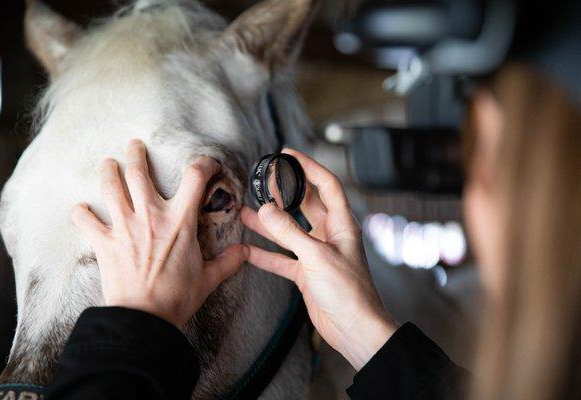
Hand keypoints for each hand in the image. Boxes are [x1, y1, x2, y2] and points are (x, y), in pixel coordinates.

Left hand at [71, 139, 247, 329]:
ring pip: (111, 187)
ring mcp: (124, 227)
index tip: (206, 163)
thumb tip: (244, 252)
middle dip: (136, 154)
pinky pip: (86, 221)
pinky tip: (80, 209)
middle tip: (134, 145)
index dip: (203, 163)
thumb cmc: (177, 298)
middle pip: (139, 172)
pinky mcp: (104, 243)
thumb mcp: (209, 279)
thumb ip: (228, 262)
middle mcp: (150, 216)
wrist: (144, 319)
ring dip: (108, 171)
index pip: (195, 177)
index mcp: (180, 221)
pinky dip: (81, 213)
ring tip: (107, 163)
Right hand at [241, 149, 396, 370]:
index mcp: (341, 224)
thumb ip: (288, 232)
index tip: (288, 154)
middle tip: (261, 182)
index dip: (308, 166)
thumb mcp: (316, 256)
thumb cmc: (348, 291)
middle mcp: (329, 235)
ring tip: (245, 210)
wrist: (354, 329)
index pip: (326, 184)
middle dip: (284, 193)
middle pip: (305, 205)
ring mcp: (316, 254)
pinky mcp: (306, 273)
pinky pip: (282, 259)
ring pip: (289, 232)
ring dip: (269, 223)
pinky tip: (246, 250)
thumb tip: (265, 209)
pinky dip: (265, 254)